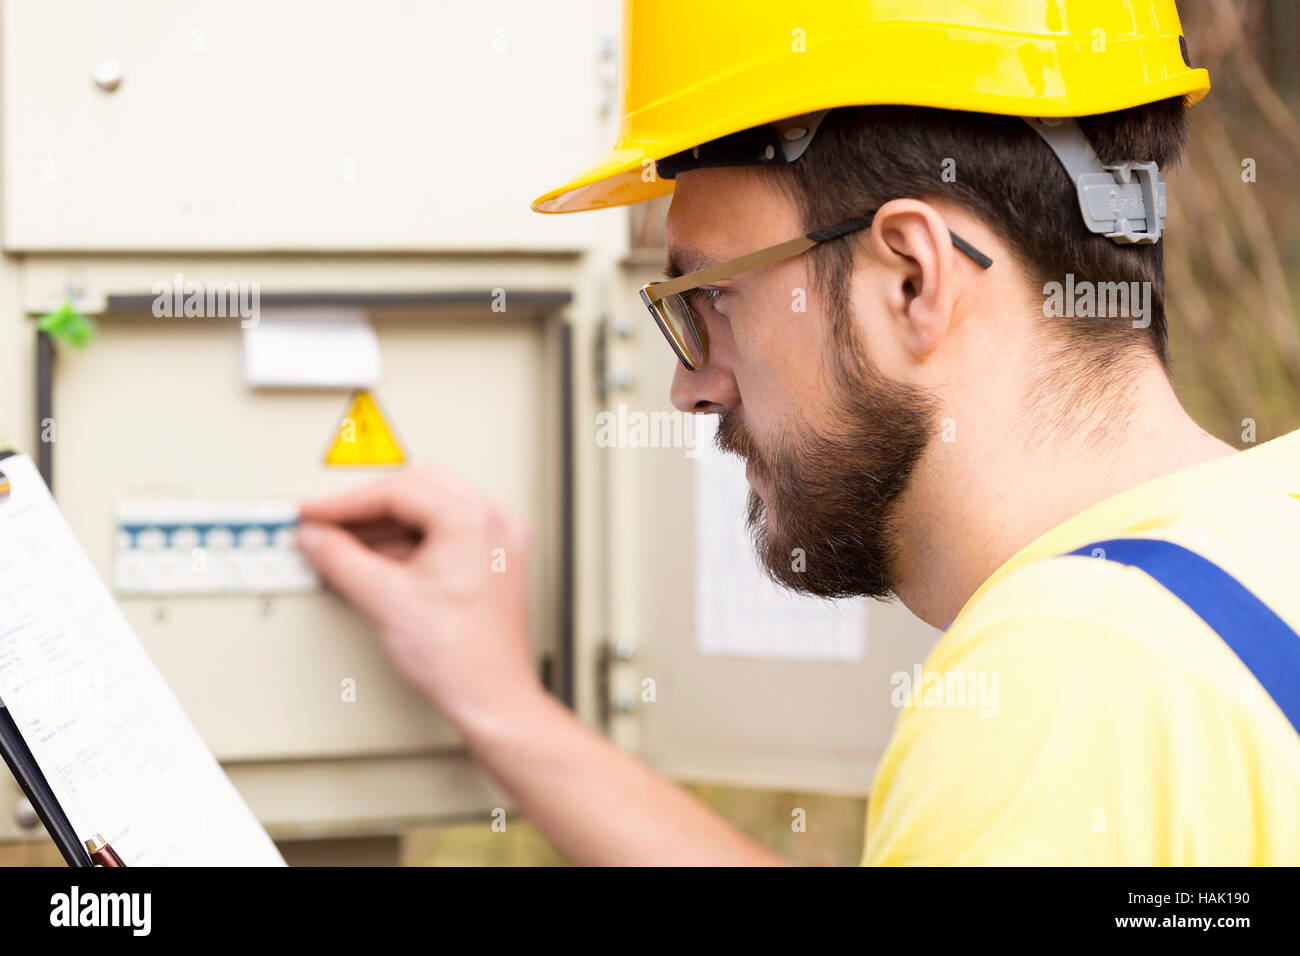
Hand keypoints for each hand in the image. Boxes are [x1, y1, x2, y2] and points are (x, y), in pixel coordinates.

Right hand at [296, 463, 538, 726]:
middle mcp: (494, 521)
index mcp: (474, 519)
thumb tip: (314, 537)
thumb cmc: (460, 658)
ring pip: (429, 508)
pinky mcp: (492, 561)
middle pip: (416, 488)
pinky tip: (372, 557)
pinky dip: (406, 540)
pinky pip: (443, 532)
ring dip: (383, 524)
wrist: (491, 698)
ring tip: (340, 542)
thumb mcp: (385, 600)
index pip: (398, 491)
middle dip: (365, 506)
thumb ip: (340, 559)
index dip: (345, 502)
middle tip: (324, 522)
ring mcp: (498, 541)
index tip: (313, 513)